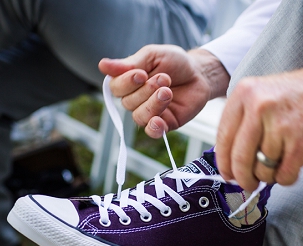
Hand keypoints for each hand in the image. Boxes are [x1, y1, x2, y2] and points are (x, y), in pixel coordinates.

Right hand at [98, 45, 229, 137]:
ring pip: (139, 116)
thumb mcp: (152, 56)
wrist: (200, 73)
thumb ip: (129, 63)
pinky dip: (153, 128)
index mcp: (127, 82)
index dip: (126, 82)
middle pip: (127, 102)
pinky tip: (159, 121)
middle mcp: (134, 99)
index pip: (115, 87)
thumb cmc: (174, 62)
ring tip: (168, 91)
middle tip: (164, 78)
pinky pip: (152, 131)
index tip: (141, 74)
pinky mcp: (164, 123)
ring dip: (153, 104)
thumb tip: (102, 65)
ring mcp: (148, 112)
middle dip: (146, 90)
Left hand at [215, 38, 302, 189]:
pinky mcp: (301, 144)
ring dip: (269, 175)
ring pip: (262, 170)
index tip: (227, 174)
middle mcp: (259, 107)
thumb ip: (242, 121)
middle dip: (242, 178)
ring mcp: (281, 126)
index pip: (223, 138)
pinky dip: (286, 178)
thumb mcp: (262, 93)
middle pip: (239, 158)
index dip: (224, 162)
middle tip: (247, 183)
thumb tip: (227, 159)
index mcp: (245, 94)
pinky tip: (292, 166)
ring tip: (279, 162)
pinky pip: (283, 176)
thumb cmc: (299, 94)